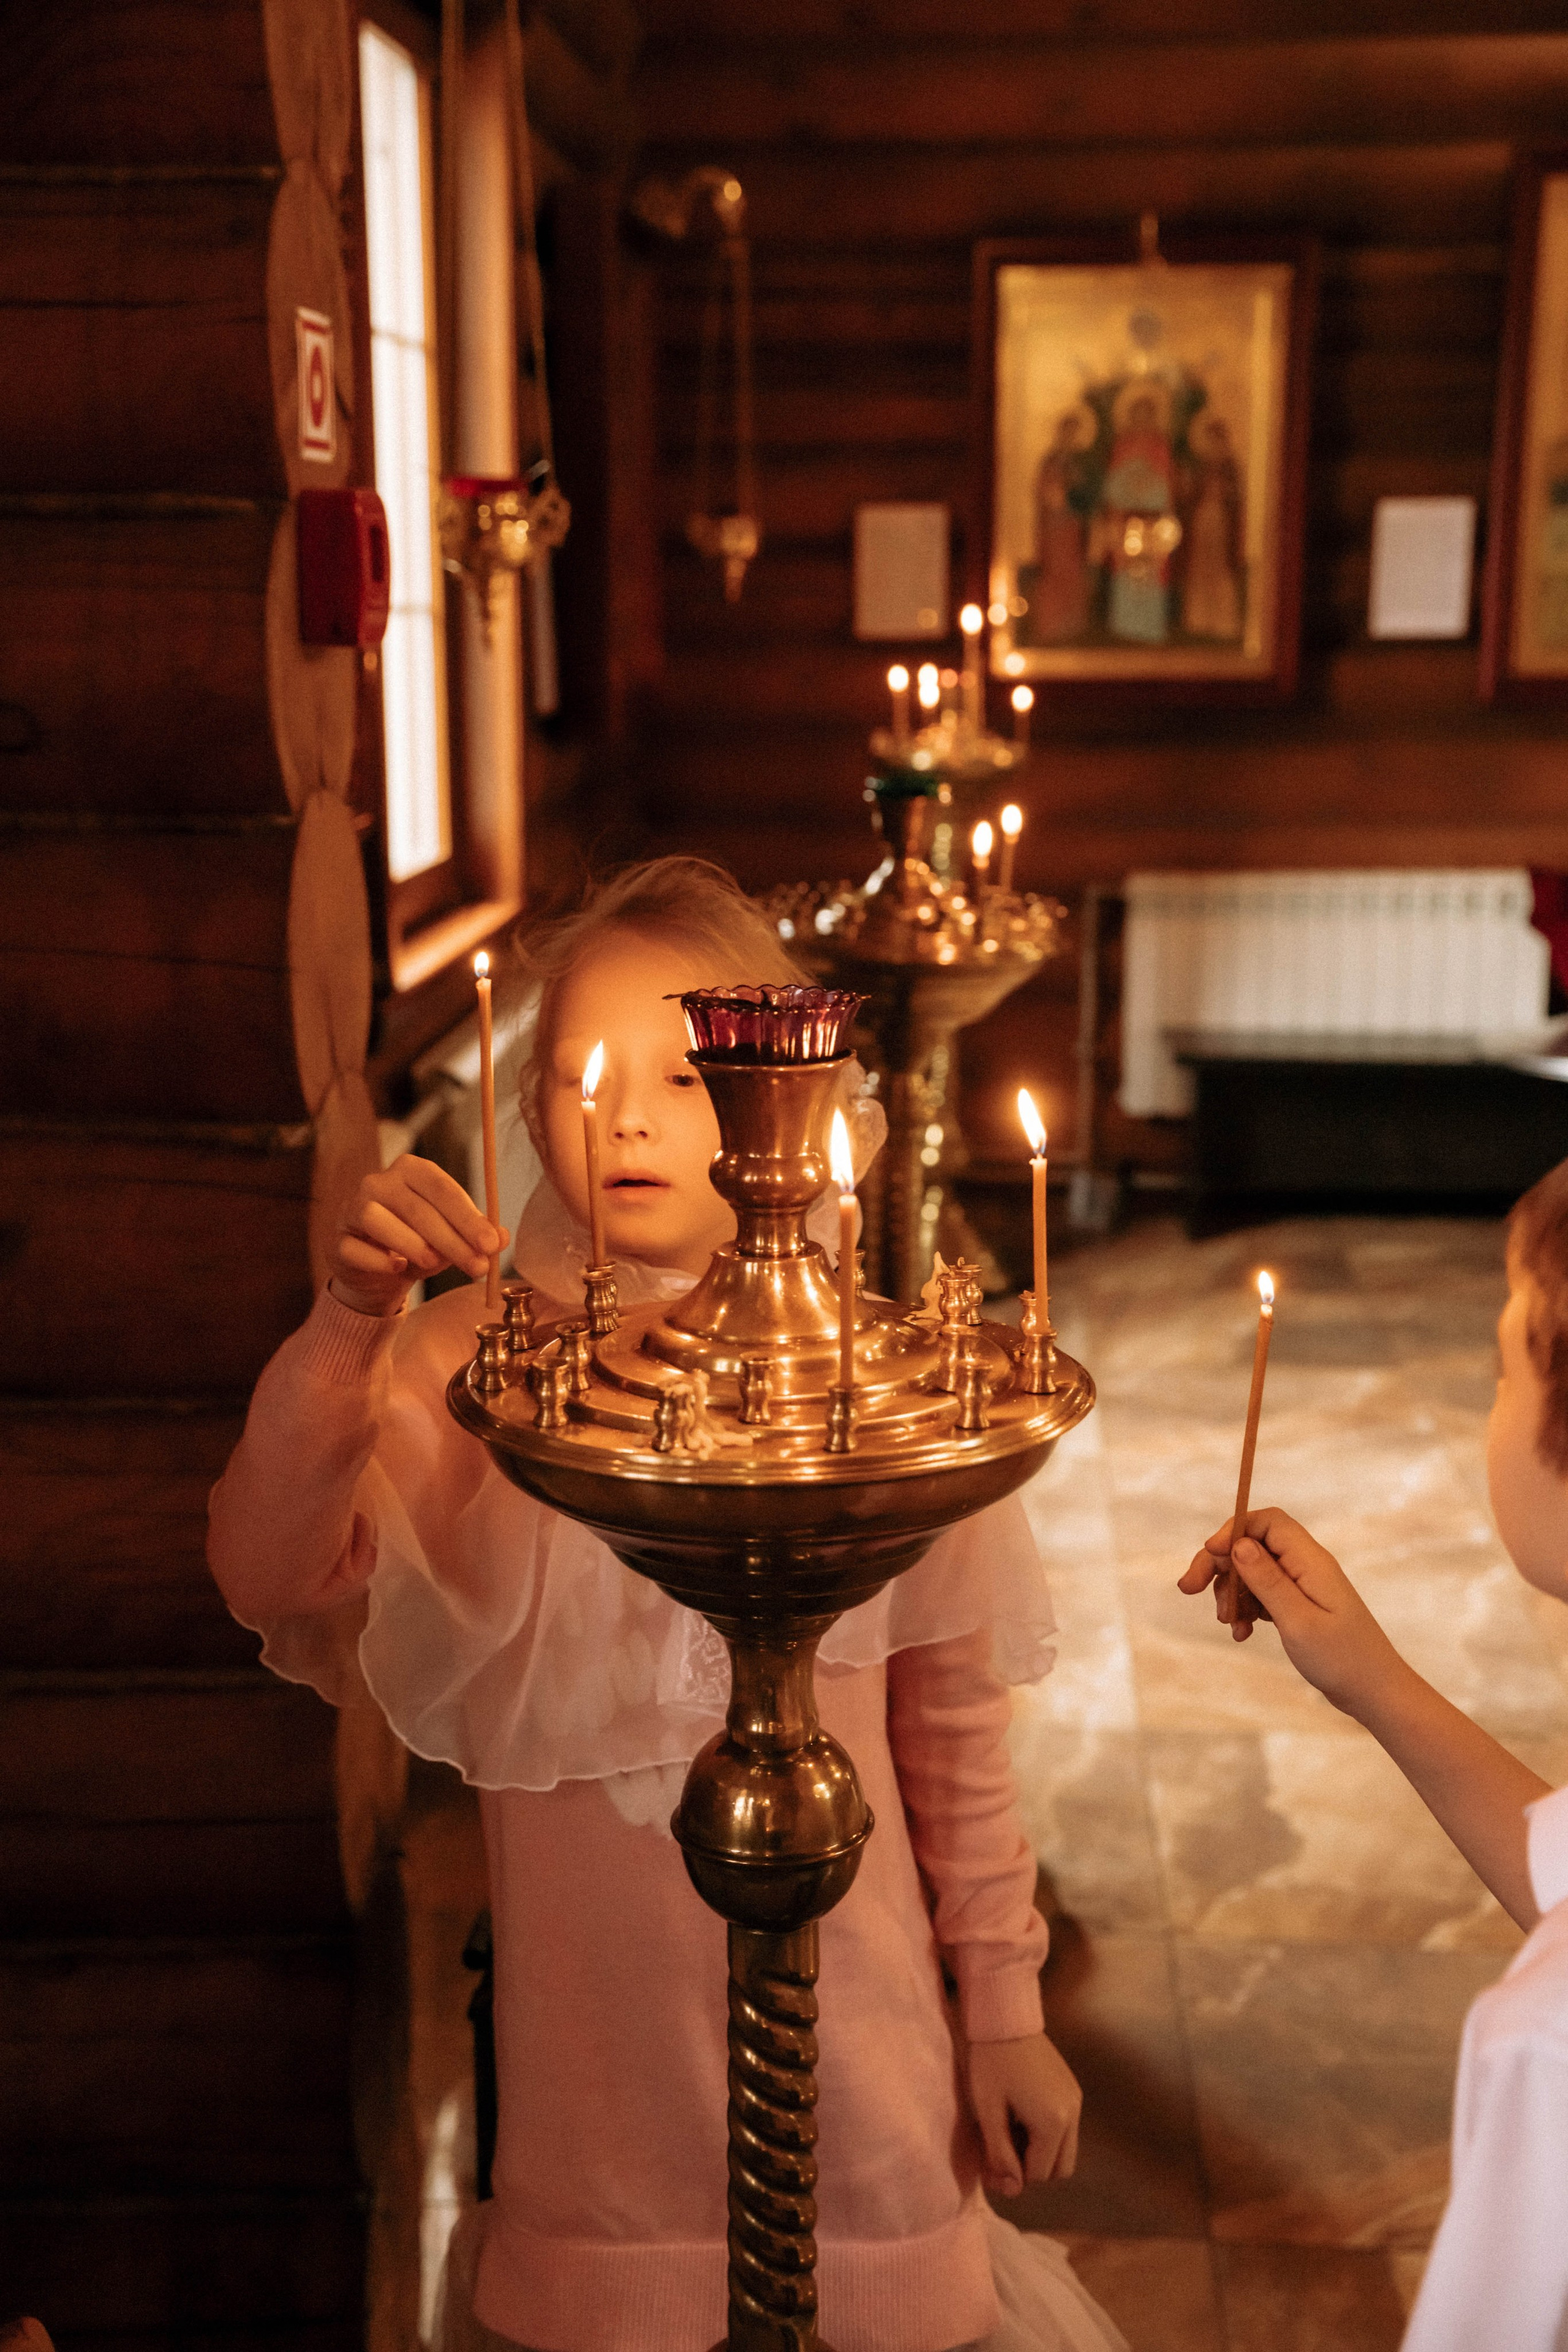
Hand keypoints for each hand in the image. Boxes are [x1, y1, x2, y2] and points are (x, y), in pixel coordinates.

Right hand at [329, 1154, 507, 1317]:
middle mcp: (379, 1182)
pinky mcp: (337, 1241)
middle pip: (416, 1207)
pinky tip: (398, 1268)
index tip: (491, 1244)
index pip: (442, 1188)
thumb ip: (477, 1235)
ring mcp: (353, 1209)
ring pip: (378, 1220)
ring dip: (412, 1243)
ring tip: (436, 1264)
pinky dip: (378, 1260)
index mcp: (412, 1170)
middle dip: (452, 1239)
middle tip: (477, 1266)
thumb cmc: (420, 1244)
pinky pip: (354, 1249)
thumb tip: (503, 1237)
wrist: (379, 1272)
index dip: (468, 1217)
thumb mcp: (453, 1237)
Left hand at [966, 2031, 1081, 2197]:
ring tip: (1010, 2130)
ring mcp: (1076, 2100)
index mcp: (1053, 2122)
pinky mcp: (1073, 2088)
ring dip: (1040, 2152)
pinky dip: (1046, 2134)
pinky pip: (1066, 2128)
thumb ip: (1000, 2154)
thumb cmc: (990, 2062)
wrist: (1005, 2017)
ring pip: (1065, 2151)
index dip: (1011, 2175)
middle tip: (1002, 2149)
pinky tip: (1021, 2113)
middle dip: (1031, 2168)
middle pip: (1059, 2170)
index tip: (988, 2161)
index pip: (1037, 2174)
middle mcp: (1072, 2114)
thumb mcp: (988, 2112)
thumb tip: (1012, 2189)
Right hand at [1178, 1507, 1406, 1720]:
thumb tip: (1238, 1544)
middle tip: (1189, 1588)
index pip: (1267, 1521)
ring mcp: (1303, 1586)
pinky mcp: (1299, 1605)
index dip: (1233, 1529)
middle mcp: (1306, 1566)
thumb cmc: (1342, 1659)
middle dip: (1219, 1563)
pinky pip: (1262, 1594)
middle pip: (1252, 1545)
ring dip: (1231, 1592)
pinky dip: (1246, 1609)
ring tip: (1228, 1624)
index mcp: (1311, 1561)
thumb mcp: (1298, 1621)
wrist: (1374, 1692)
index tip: (1210, 1554)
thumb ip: (1268, 1580)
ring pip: (1252, 1570)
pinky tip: (1242, 1633)